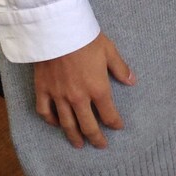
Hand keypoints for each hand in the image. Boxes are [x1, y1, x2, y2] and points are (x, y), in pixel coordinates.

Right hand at [33, 32, 135, 148]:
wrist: (56, 29)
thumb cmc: (85, 38)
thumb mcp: (108, 50)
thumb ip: (120, 68)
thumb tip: (132, 81)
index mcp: (98, 89)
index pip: (109, 115)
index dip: (115, 123)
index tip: (118, 127)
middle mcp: (79, 97)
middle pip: (88, 126)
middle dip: (96, 138)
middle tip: (100, 145)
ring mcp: (59, 95)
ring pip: (67, 124)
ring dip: (74, 137)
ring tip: (79, 144)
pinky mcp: (43, 90)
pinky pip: (45, 112)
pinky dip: (51, 121)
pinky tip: (56, 124)